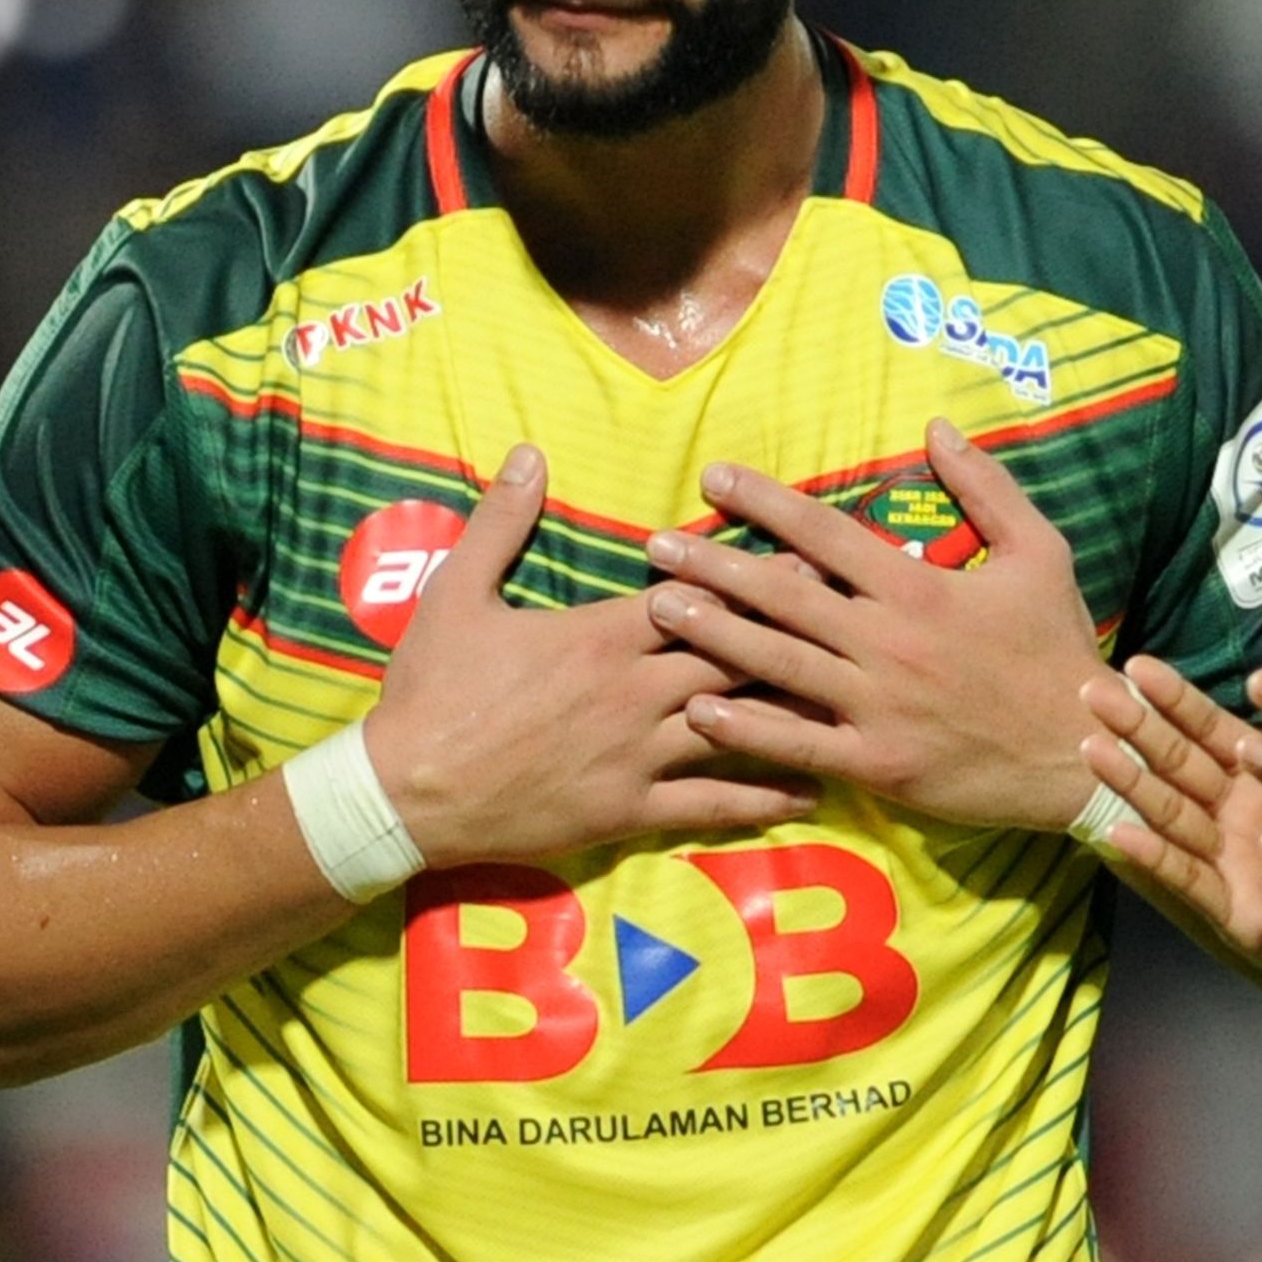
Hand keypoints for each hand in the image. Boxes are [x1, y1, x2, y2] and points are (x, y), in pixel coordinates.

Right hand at [363, 446, 814, 861]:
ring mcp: (636, 755)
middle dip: (796, 632)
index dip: (757, 578)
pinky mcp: (628, 809)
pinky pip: (709, 802)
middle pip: (734, 654)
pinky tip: (810, 787)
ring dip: (797, 710)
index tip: (811, 557)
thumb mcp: (455, 594)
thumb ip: (501, 522)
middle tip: (857, 615)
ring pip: (736, 724)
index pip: (696, 597)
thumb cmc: (429, 692)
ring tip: (857, 697)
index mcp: (599, 635)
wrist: (405, 793)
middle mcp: (633, 692)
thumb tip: (531, 452)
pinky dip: (762, 795)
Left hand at [631, 423, 1104, 832]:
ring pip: (777, 663)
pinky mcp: (876, 763)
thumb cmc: (1057, 648)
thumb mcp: (1041, 552)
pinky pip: (799, 742)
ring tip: (658, 608)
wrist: (1083, 748)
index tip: (714, 478)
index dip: (765, 503)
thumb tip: (937, 426)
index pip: (825, 535)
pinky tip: (699, 709)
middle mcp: (886, 643)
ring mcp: (876, 706)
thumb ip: (986, 489)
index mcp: (918, 590)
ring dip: (712, 634)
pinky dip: (747, 727)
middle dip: (712, 566)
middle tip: (656, 545)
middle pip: (782, 596)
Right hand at [1077, 657, 1261, 1015]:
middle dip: (1139, 728)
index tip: (1137, 663)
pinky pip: (1190, 881)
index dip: (1176, 698)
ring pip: (1172, 815)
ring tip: (1092, 749)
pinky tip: (1120, 834)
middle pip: (1179, 764)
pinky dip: (1155, 858)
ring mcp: (1230, 864)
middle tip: (1094, 689)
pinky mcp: (1235, 913)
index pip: (1211, 731)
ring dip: (1132, 784)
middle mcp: (1235, 818)